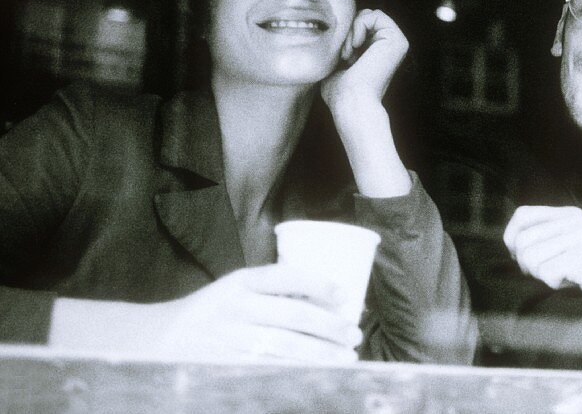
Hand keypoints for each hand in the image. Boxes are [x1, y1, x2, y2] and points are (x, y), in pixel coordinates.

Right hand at [149, 264, 362, 362]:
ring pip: (284, 346)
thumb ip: (272, 293)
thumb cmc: (211, 312)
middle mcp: (234, 307)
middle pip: (292, 316)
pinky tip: (316, 376)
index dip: (318, 284)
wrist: (157, 340)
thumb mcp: (235, 290)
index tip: (344, 295)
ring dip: (320, 354)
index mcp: (239, 282)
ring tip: (346, 358)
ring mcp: (228, 338)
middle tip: (354, 335)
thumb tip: (328, 301)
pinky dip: (295, 374)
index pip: (285, 276)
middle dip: (329, 326)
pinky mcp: (224, 365)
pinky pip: (266, 370)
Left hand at [322, 9, 408, 115]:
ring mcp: (396, 43)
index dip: (344, 34)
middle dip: (348, 30)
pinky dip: (359, 26)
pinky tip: (356, 46)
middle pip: (363, 16)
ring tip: (348, 52)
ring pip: (368, 14)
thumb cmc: (340, 91)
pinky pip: (375, 14)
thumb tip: (329, 30)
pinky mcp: (398, 40)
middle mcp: (389, 47)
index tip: (340, 57)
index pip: (358, 25)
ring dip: (352, 30)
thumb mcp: (336, 64)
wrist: (352, 102)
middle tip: (343, 54)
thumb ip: (339, 47)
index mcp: (378, 52)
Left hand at [503, 205, 581, 303]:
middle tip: (543, 272)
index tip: (516, 255)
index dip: (510, 236)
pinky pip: (547, 273)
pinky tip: (571, 281)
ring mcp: (580, 238)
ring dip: (540, 275)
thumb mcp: (572, 241)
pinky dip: (554, 284)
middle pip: (523, 241)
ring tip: (560, 275)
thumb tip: (511, 242)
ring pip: (531, 259)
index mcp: (570, 214)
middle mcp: (575, 221)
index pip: (523, 215)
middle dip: (525, 263)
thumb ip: (547, 234)